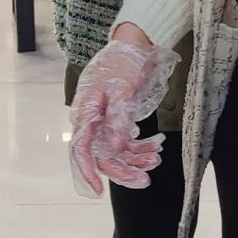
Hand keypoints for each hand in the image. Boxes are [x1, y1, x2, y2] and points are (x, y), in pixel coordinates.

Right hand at [68, 28, 175, 194]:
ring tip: (156, 156)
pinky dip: (141, 147)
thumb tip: (113, 148)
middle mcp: (92, 121)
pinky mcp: (117, 120)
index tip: (98, 191)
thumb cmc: (122, 63)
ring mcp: (104, 122)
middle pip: (102, 155)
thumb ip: (117, 120)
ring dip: (136, 159)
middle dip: (124, 169)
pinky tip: (156, 146)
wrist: (133, 46)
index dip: (87, 172)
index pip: (81, 150)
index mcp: (85, 113)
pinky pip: (126, 142)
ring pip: (117, 152)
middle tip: (146, 179)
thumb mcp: (122, 90)